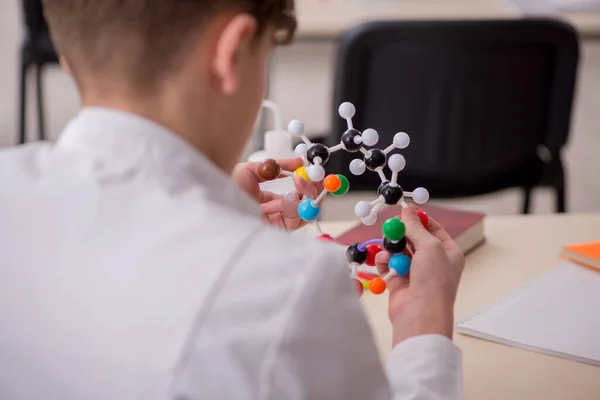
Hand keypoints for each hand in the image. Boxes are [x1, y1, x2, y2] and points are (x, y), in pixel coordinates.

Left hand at [232, 158, 321, 229]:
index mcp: (271, 200)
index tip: (313, 168)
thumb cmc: (227, 190)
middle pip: (309, 202)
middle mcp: (279, 213)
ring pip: (307, 209)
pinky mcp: (280, 232)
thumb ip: (275, 166)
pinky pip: (296, 217)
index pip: (298, 192)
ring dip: (300, 194)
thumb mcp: (250, 171)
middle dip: (313, 187)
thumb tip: (298, 161)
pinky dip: (286, 206)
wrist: (217, 208)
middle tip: (310, 175)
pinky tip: (270, 205)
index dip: (309, 180)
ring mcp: (280, 223)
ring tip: (289, 185)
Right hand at [375, 205, 464, 344]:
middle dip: (401, 233)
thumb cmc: (434, 280)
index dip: (419, 219)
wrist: (421, 313)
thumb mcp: (429, 246)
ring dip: (391, 247)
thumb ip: (416, 227)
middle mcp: (432, 262)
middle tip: (392, 227)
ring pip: (398, 250)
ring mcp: (415, 272)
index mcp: (448, 253)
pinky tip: (383, 261)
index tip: (405, 211)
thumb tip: (407, 210)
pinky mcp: (398, 281)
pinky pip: (388, 264)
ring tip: (389, 249)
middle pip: (413, 238)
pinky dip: (384, 260)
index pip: (433, 229)